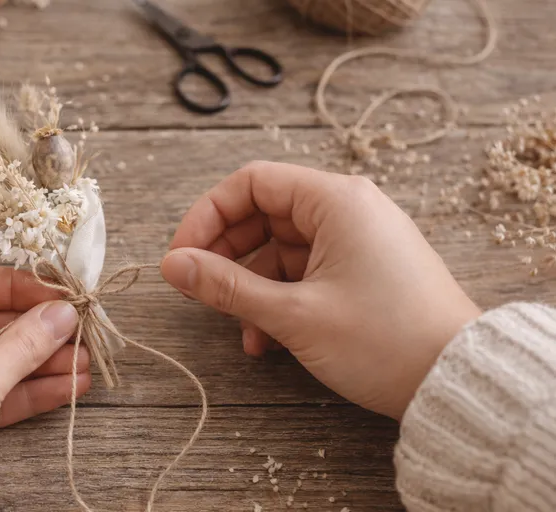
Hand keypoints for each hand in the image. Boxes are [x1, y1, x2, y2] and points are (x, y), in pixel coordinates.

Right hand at [160, 161, 480, 418]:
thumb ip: (226, 286)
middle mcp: (347, 210)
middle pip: (262, 214)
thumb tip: (173, 266)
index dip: (207, 216)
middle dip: (225, 255)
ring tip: (240, 330)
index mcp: (336, 200)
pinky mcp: (361, 270)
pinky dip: (278, 299)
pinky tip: (265, 340)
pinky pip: (303, 272)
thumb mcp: (293, 314)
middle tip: (198, 290)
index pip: (251, 183)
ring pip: (278, 249)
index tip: (181, 256)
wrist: (455, 381)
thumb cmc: (384, 340)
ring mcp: (355, 241)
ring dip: (250, 287)